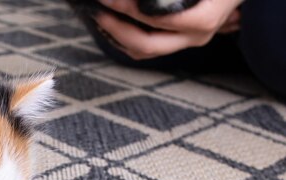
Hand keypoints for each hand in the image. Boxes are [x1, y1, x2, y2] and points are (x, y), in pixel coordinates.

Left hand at [94, 0, 242, 59]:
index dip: (131, 9)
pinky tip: (113, 21)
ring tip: (101, 15)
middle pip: (147, 45)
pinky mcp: (178, 41)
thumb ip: (165, 0)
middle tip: (99, 9)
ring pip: (143, 51)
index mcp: (203, 18)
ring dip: (117, 36)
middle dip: (116, 28)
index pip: (159, 20)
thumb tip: (138, 1)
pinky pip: (146, 48)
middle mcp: (196, 36)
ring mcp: (187, 42)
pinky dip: (125, 37)